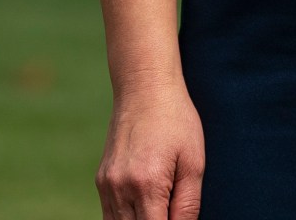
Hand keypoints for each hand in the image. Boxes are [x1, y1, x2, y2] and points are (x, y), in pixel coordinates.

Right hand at [97, 77, 205, 219]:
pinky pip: (110, 214)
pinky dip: (126, 219)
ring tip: (159, 208)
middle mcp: (121, 188)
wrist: (144, 88)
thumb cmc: (176, 121)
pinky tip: (145, 208)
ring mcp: (107, 185)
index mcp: (147, 185)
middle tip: (170, 210)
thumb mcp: (193, 162)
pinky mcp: (101, 180)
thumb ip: (188, 204)